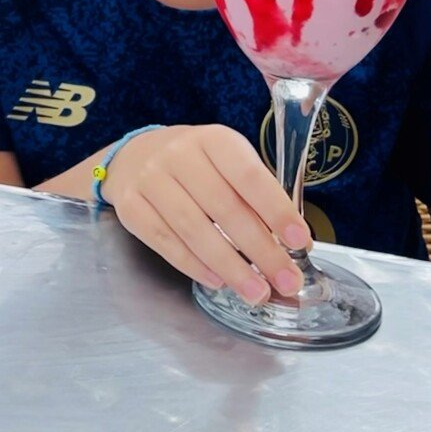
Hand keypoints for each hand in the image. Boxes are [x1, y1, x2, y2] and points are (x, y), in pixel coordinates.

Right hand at [102, 124, 311, 304]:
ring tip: (256, 292)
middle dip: (260, 250)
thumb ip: (256, 196)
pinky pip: (164, 241)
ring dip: (230, 266)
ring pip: (193, 229)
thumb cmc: (196, 165)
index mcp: (213, 139)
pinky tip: (217, 280)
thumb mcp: (227, 162)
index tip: (300, 241)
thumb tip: (292, 243)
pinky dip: (193, 265)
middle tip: (286, 280)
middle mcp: (178, 154)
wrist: (134, 156)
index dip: (276, 210)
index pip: (249, 176)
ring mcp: (150, 179)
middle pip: (224, 208)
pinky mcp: (130, 206)